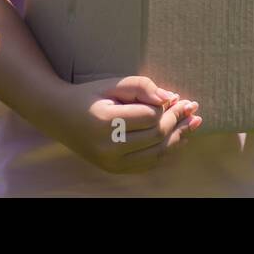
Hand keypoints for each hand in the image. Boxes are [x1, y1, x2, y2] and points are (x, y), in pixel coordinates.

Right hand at [55, 74, 201, 173]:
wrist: (60, 117)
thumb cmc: (89, 95)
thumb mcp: (113, 84)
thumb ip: (141, 87)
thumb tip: (170, 98)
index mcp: (106, 122)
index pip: (150, 117)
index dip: (168, 107)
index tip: (181, 99)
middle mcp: (108, 147)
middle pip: (155, 136)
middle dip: (178, 121)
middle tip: (193, 108)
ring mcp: (111, 162)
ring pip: (155, 153)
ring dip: (178, 138)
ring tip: (193, 124)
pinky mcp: (114, 169)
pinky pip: (147, 164)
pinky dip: (165, 151)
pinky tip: (178, 139)